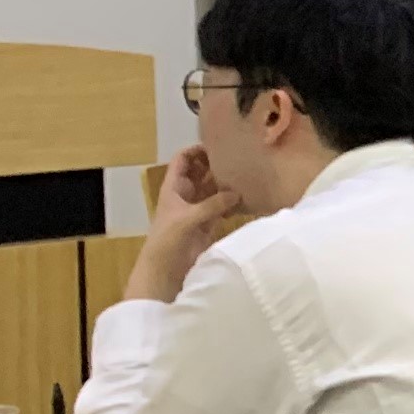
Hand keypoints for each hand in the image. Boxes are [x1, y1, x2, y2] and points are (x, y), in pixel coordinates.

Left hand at [131, 144, 250, 300]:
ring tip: (248, 175)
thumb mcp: (188, 218)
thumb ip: (213, 204)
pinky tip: (247, 198)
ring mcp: (198, 208)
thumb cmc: (168, 240)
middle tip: (241, 157)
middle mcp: (187, 194)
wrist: (165, 269)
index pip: (183, 160)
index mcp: (174, 188)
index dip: (197, 150)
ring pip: (214, 188)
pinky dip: (233, 202)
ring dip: (227, 182)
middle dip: (217, 164)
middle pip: (202, 171)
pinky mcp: (209, 222)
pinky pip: (223, 206)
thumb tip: (237, 193)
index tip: (219, 145)